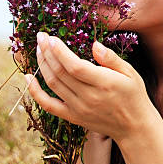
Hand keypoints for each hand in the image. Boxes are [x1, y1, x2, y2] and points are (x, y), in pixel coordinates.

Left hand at [26, 32, 154, 141]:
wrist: (134, 127)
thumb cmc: (134, 96)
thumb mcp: (131, 73)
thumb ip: (111, 58)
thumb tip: (94, 44)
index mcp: (104, 83)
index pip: (75, 66)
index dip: (60, 52)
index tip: (52, 38)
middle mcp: (89, 97)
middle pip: (60, 72)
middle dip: (47, 52)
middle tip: (41, 36)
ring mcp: (78, 108)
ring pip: (53, 84)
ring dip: (42, 65)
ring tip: (39, 49)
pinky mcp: (73, 117)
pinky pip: (48, 105)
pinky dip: (35, 92)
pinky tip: (28, 77)